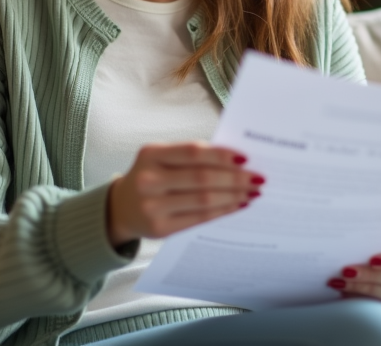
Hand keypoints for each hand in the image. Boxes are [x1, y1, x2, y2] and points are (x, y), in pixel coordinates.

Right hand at [107, 143, 263, 245]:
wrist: (121, 207)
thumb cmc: (152, 175)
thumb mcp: (162, 158)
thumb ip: (192, 156)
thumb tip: (237, 160)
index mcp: (151, 154)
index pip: (193, 152)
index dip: (221, 155)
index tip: (246, 157)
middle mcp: (148, 180)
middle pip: (202, 178)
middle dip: (235, 178)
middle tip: (258, 178)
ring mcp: (152, 207)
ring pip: (204, 200)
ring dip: (233, 195)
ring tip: (252, 192)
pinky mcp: (160, 229)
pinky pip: (199, 218)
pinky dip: (222, 210)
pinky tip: (237, 204)